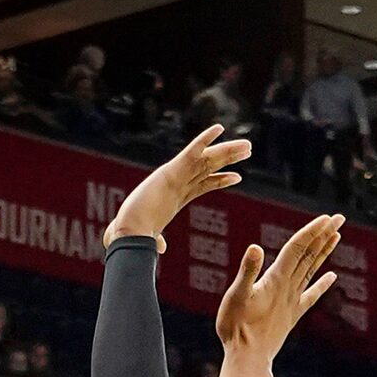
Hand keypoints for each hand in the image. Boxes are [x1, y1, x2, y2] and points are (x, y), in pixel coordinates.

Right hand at [102, 123, 249, 244]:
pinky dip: (204, 139)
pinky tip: (219, 128)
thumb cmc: (133, 236)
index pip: (202, 185)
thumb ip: (157, 240)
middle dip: (228, 158)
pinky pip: (191, 152)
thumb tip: (159, 248)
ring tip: (247, 145)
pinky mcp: (170, 172)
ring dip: (227, 150)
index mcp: (174, 198)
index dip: (220, 179)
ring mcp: (174, 176)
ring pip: (206, 159)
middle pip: (209, 167)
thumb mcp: (149, 237)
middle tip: (248, 149)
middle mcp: (176, 184)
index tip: (237, 177)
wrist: (129, 233)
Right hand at [213, 213, 344, 358]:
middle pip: (309, 255)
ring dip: (324, 252)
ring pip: (312, 270)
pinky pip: (311, 295)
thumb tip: (255, 247)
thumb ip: (247, 271)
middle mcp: (289, 288)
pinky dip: (322, 284)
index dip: (311, 231)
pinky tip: (333, 276)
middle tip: (339, 218)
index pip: (297, 248)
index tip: (326, 218)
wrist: (248, 359)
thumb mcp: (237, 295)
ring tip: (337, 236)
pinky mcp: (292, 315)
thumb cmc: (237, 327)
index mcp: (276, 279)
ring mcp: (292, 301)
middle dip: (324, 235)